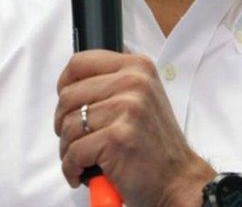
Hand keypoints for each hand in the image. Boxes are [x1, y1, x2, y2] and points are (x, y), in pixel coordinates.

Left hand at [55, 51, 215, 206]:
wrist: (178, 180)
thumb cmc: (154, 143)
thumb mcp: (142, 96)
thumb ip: (113, 82)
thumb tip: (71, 82)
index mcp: (137, 66)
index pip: (80, 62)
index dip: (64, 84)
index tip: (68, 104)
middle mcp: (134, 82)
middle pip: (68, 96)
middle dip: (63, 123)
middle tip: (75, 139)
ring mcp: (127, 108)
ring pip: (69, 125)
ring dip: (68, 149)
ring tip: (82, 159)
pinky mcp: (118, 137)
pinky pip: (74, 151)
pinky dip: (71, 167)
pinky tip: (81, 173)